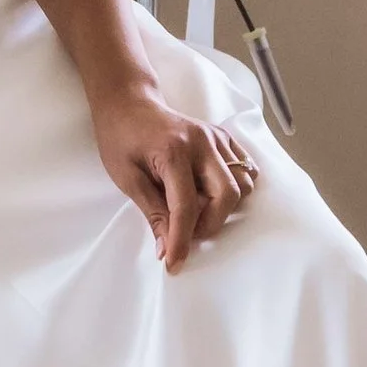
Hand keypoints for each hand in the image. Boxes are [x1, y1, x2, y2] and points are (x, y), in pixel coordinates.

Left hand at [90, 85, 260, 272]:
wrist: (129, 103)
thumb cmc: (121, 137)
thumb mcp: (127, 178)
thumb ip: (153, 213)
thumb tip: (166, 249)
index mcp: (173, 151)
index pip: (185, 206)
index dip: (181, 240)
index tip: (174, 263)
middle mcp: (202, 142)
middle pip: (227, 194)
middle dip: (210, 223)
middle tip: (186, 233)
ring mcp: (217, 138)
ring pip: (242, 183)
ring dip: (223, 206)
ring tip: (196, 209)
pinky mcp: (224, 137)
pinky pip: (245, 168)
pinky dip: (234, 187)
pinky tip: (209, 193)